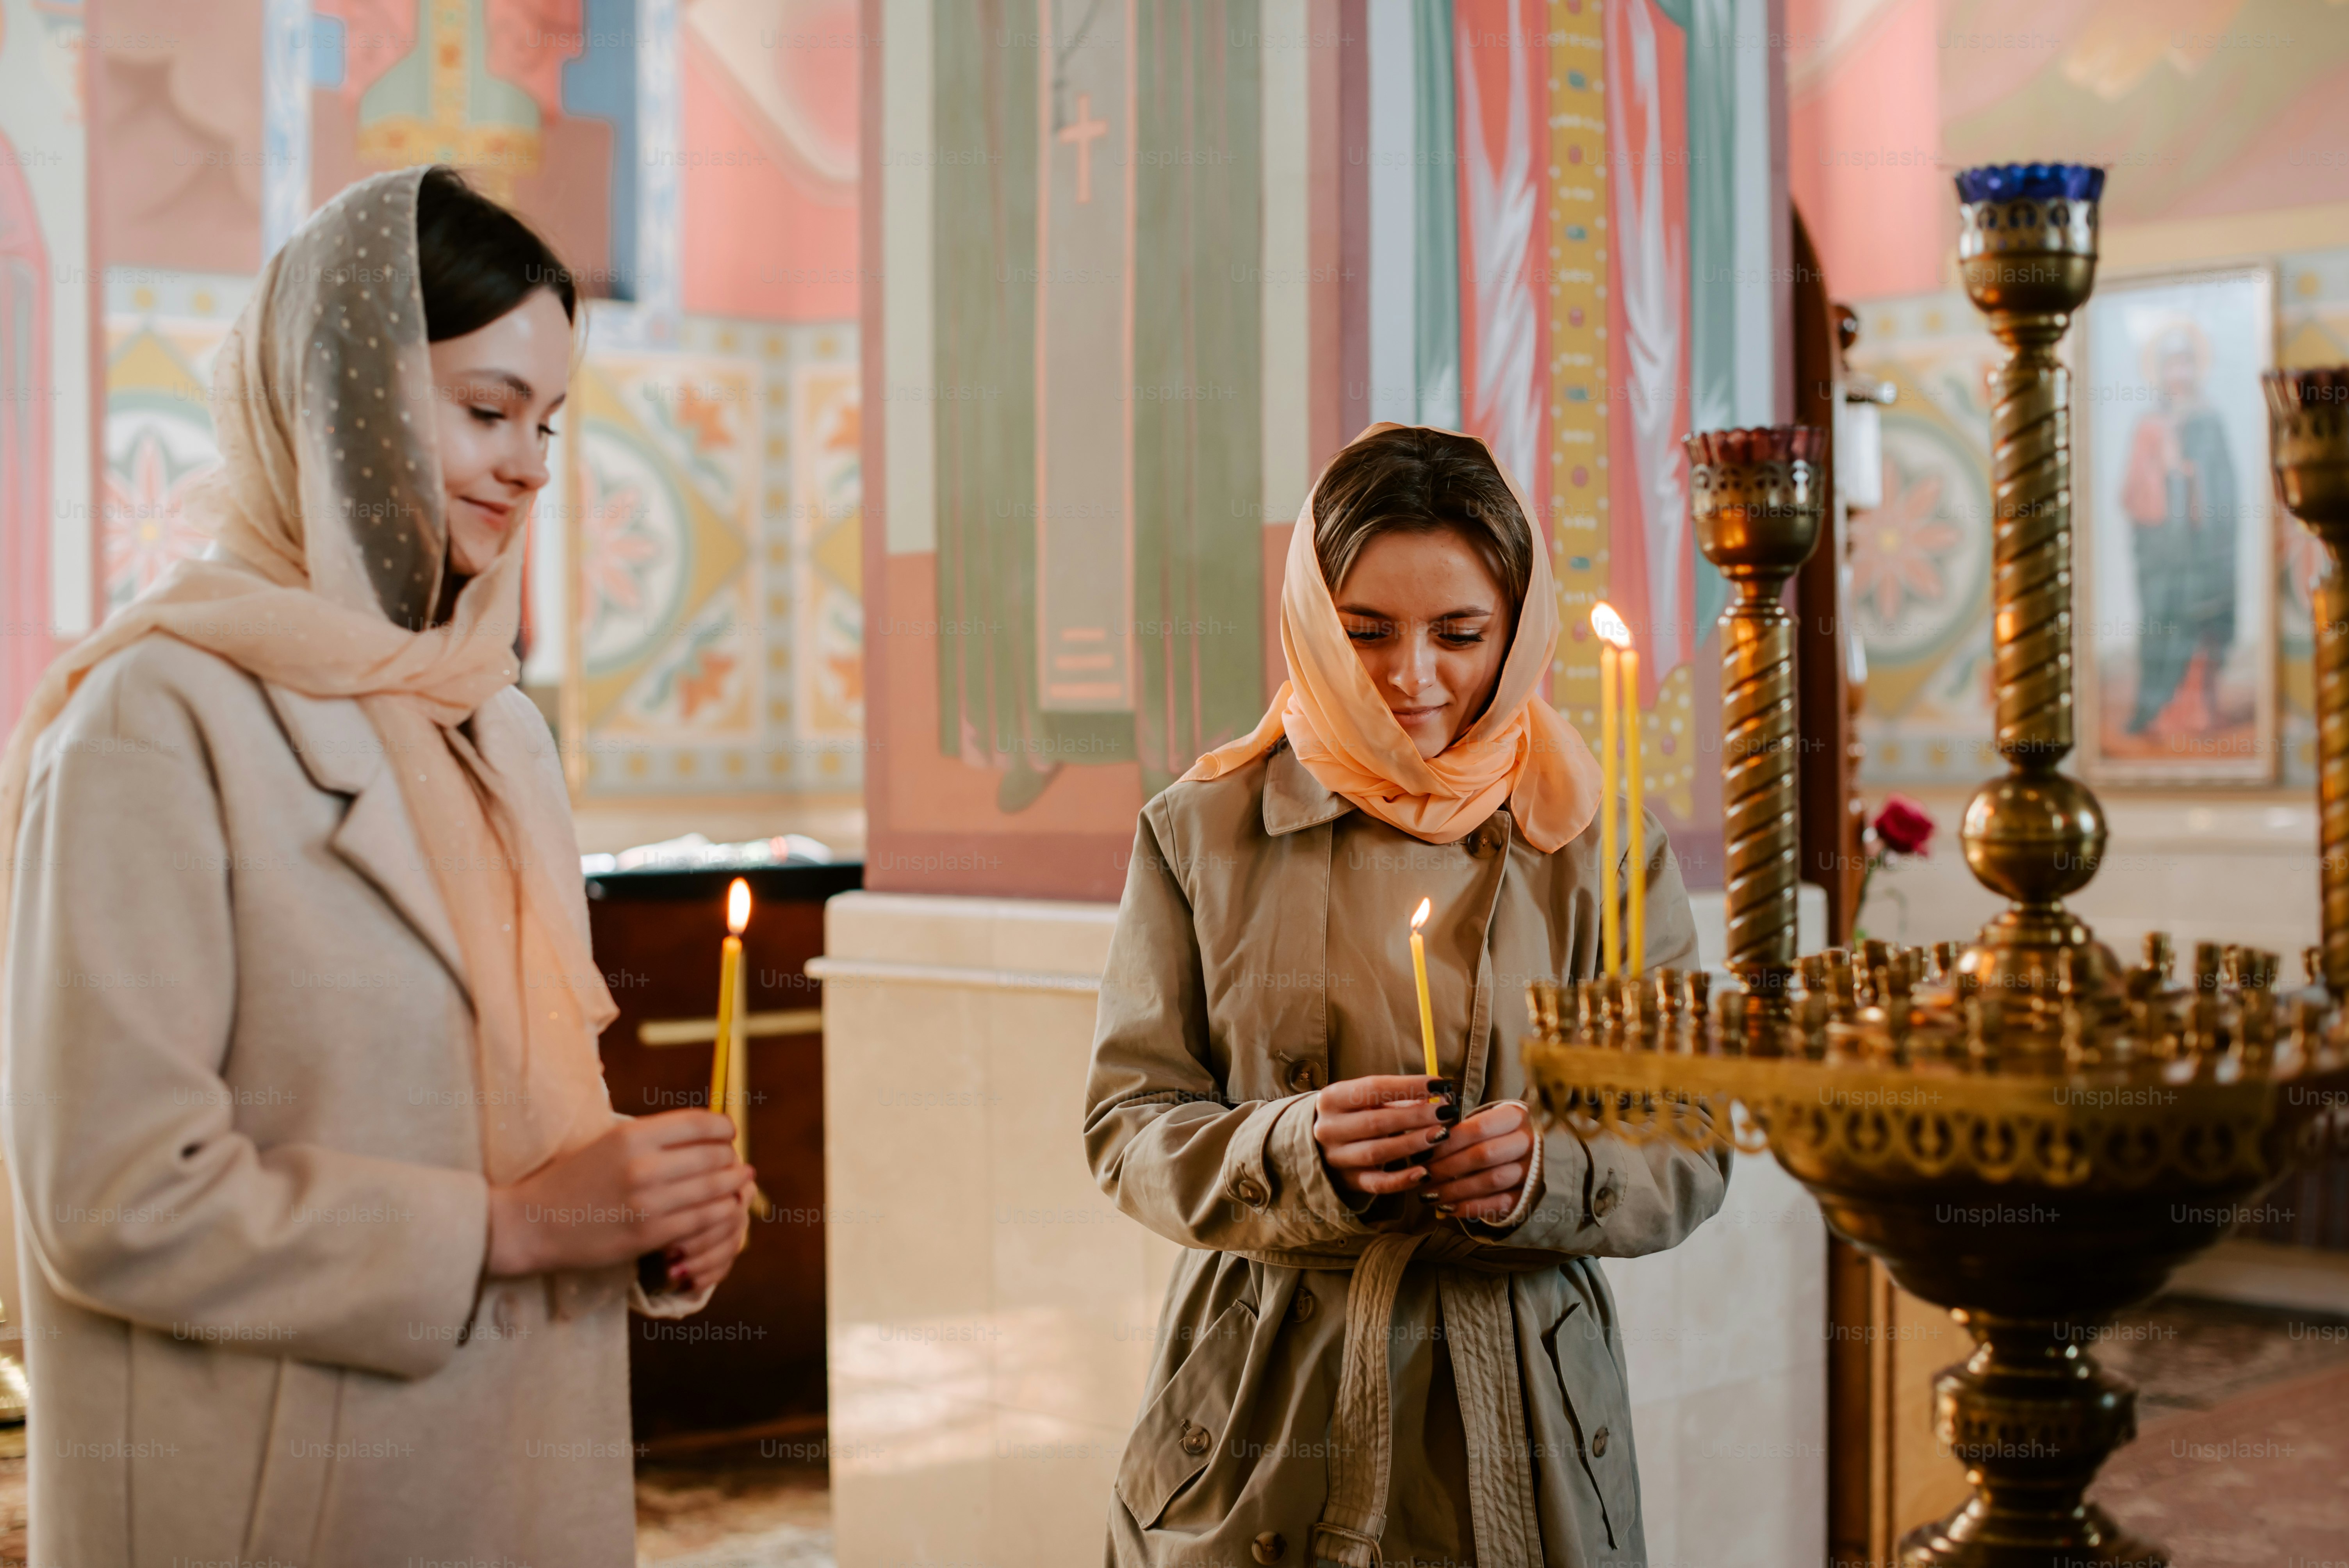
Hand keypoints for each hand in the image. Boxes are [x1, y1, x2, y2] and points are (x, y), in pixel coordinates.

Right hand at [486, 1111, 753, 1286]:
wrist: (532, 1222)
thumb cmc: (573, 1178)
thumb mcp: (610, 1142)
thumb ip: (654, 1136)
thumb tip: (705, 1131)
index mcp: (632, 1134)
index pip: (700, 1123)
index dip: (723, 1128)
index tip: (728, 1134)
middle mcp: (642, 1164)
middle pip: (713, 1156)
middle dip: (732, 1160)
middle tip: (738, 1164)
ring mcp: (646, 1201)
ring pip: (714, 1188)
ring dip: (734, 1186)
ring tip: (740, 1183)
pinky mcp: (647, 1234)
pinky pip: (701, 1220)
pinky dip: (720, 1213)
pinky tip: (724, 1210)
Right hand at [1313, 1074, 1457, 1197]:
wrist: (1318, 1145)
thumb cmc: (1351, 1115)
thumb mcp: (1365, 1101)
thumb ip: (1398, 1099)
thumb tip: (1438, 1098)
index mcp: (1331, 1099)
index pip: (1372, 1088)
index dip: (1408, 1086)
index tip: (1439, 1083)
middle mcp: (1328, 1128)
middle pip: (1376, 1122)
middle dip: (1416, 1116)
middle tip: (1446, 1111)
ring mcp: (1337, 1158)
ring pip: (1378, 1152)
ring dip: (1413, 1143)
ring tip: (1442, 1134)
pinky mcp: (1349, 1182)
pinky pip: (1378, 1184)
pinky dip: (1402, 1179)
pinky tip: (1426, 1172)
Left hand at [1424, 1101, 1533, 1223]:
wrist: (1527, 1149)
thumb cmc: (1494, 1132)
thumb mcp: (1483, 1119)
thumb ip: (1460, 1127)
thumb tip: (1426, 1138)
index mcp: (1515, 1115)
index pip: (1479, 1127)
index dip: (1449, 1142)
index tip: (1425, 1152)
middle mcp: (1529, 1141)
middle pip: (1484, 1155)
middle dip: (1448, 1167)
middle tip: (1424, 1175)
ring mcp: (1532, 1169)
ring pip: (1491, 1180)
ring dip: (1456, 1190)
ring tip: (1430, 1194)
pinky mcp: (1529, 1194)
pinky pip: (1499, 1203)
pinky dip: (1471, 1207)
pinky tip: (1448, 1208)